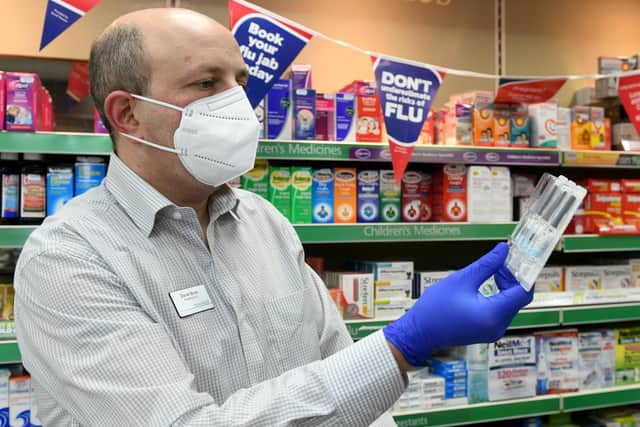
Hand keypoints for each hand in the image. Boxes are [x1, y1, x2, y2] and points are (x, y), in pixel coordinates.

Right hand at [383, 242, 532, 368]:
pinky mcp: (487, 331)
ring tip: (494, 270)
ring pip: (511, 304)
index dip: (524, 273)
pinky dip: (500, 296)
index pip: (523, 292)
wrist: (420, 332)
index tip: (518, 258)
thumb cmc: (436, 307)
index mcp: (493, 313)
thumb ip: (487, 264)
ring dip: (507, 286)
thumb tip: (503, 250)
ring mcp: (493, 331)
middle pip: (518, 298)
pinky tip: (489, 283)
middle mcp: (498, 325)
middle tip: (503, 260)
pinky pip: (502, 311)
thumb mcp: (462, 279)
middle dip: (514, 277)